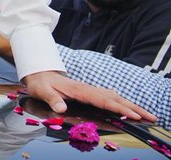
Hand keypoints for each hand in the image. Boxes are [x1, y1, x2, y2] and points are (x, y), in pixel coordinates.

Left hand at [22, 70, 154, 120]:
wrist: (38, 72)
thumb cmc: (40, 83)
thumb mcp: (42, 91)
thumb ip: (52, 99)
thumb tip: (61, 108)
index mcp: (79, 90)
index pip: (103, 100)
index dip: (119, 108)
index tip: (133, 115)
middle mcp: (87, 89)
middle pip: (115, 99)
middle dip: (133, 108)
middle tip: (150, 117)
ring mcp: (89, 89)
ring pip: (114, 97)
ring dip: (130, 106)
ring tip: (145, 115)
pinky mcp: (89, 92)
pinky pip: (109, 97)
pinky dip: (121, 103)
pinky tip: (128, 108)